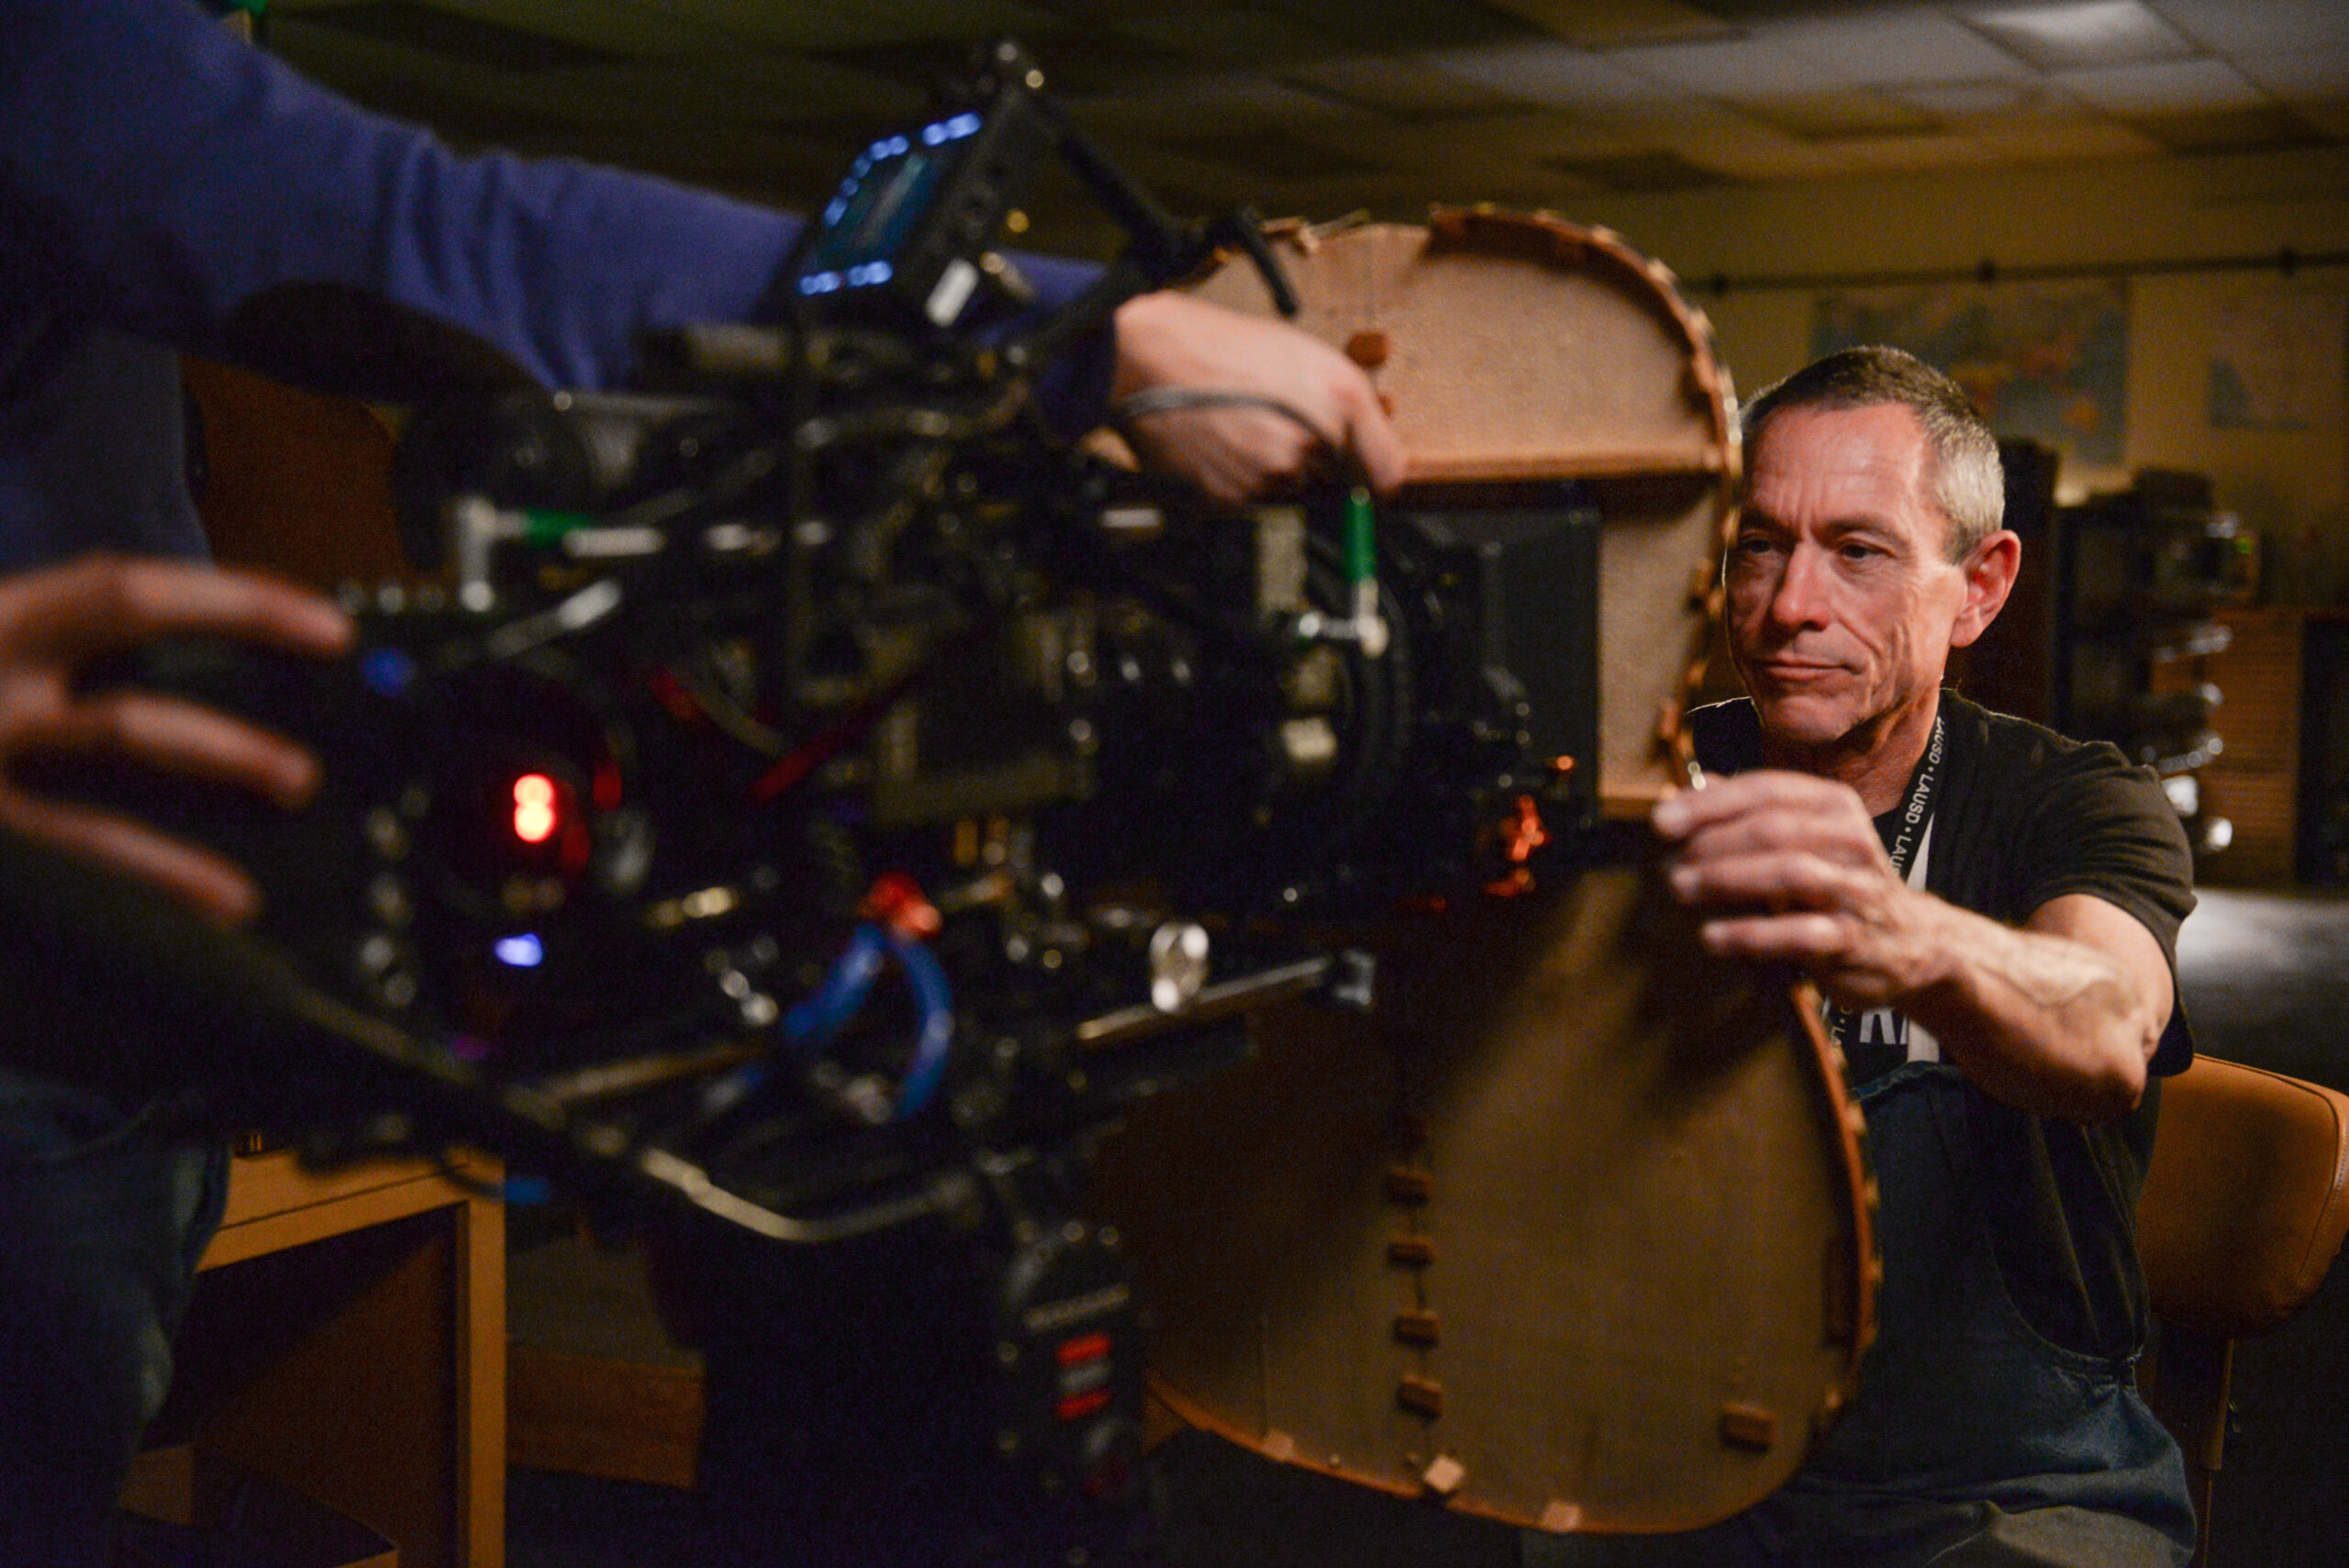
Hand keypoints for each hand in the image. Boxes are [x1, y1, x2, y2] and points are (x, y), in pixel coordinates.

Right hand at [0, 555, 353, 923]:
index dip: (231, 593)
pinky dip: (160, 873)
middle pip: (128, 615)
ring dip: (224, 747)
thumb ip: (48, 663)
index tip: (323, 621)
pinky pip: (80, 846)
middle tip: (328, 643)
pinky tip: (223, 901)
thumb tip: (168, 677)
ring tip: (297, 778)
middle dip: (241, 621)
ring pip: (120, 723)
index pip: (126, 584)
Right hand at [1109, 291, 1406, 502]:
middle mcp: (1309, 445)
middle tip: (1278, 424)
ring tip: (1242, 427)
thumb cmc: (1222, 345)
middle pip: (1334, 485)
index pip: (1386, 475)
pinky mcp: (1230, 498)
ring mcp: (1268, 476)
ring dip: (1275, 471)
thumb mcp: (1304, 353)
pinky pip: (1249, 501)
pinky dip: (1239, 479)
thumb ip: (1350, 401)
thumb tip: (1373, 444)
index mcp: (1339, 403)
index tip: (1367, 472)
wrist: (1148, 357)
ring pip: (1289, 492)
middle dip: (1317, 463)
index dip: (1377, 475)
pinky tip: (1220, 443)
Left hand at [1651, 771, 1944, 1013]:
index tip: (1661, 821)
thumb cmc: (1837, 884)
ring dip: (1726, 880)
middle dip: (1711, 844)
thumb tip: (1690, 791)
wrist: (1910, 943)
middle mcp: (1851, 839)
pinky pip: (1800, 932)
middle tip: (1668, 866)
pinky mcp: (1855, 939)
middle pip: (1773, 829)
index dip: (1709, 803)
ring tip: (1682, 890)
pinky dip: (1750, 934)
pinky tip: (1712, 937)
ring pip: (1790, 872)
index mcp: (1834, 804)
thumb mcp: (1802, 838)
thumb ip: (1750, 813)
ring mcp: (1857, 889)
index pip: (1766, 790)